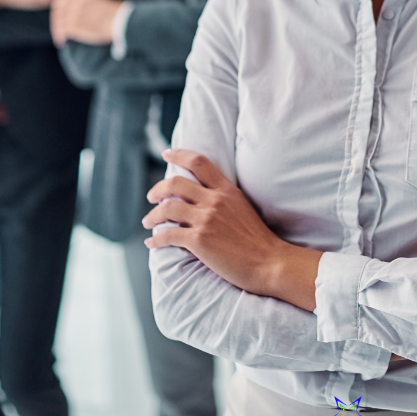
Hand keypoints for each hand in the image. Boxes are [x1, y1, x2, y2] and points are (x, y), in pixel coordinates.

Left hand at [50, 0, 123, 46]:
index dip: (59, 8)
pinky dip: (60, 36)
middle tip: (58, 30)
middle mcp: (77, 1)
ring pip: (59, 21)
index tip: (60, 16)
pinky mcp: (76, 24)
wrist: (123, 20)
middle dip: (56, 20)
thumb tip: (80, 15)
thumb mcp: (99, 2)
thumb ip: (86, 5)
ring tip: (60, 39)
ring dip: (57, 31)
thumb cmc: (117, 15)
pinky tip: (63, 42)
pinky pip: (63, 30)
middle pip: (58, 10)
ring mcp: (75, 12)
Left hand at [143, 149, 320, 310]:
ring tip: (148, 221)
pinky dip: (155, 239)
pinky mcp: (199, 240)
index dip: (179, 154)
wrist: (269, 262)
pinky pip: (168, 235)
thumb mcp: (243, 207)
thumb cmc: (258, 240)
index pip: (199, 161)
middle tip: (151, 196)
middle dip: (157, 189)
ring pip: (167, 208)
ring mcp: (206, 219)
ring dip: (152, 215)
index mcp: (227, 190)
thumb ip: (223, 198)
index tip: (166, 153)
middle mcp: (215, 200)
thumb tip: (200, 198)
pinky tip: (152, 243)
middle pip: (175, 183)